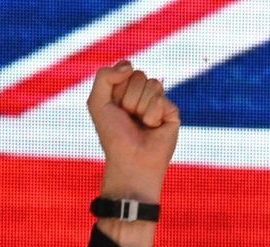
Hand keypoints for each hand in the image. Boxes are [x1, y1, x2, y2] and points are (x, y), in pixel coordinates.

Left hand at [87, 61, 180, 246]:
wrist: (130, 159)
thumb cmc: (113, 135)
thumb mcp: (97, 103)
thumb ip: (103, 77)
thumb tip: (129, 64)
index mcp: (125, 90)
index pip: (126, 69)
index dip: (117, 88)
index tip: (114, 107)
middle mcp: (143, 94)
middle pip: (139, 75)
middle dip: (128, 98)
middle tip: (128, 118)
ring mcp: (159, 101)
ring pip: (151, 84)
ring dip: (139, 107)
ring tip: (140, 124)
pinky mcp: (172, 111)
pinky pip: (160, 100)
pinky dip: (151, 115)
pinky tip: (152, 128)